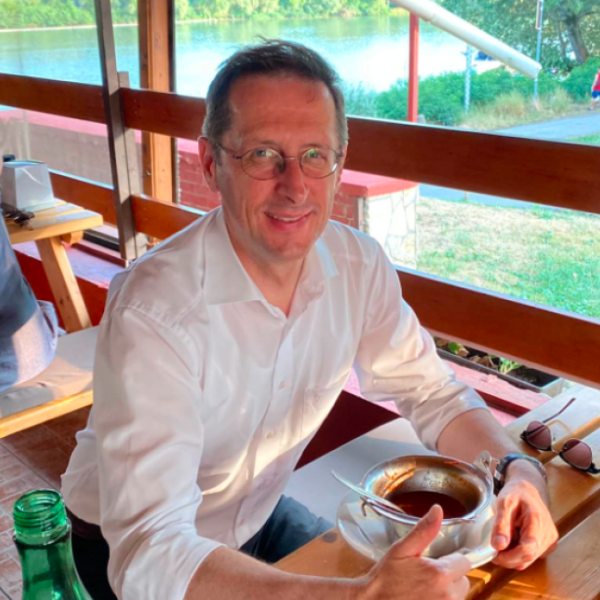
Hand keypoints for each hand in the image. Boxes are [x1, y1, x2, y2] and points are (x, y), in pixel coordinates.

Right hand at [357, 505, 471, 599]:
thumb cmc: (386, 576)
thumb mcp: (402, 549)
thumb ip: (424, 531)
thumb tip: (438, 509)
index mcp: (440, 574)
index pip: (465, 562)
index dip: (452, 559)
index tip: (438, 560)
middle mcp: (448, 596)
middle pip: (463, 581)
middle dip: (451, 576)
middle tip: (429, 575)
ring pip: (458, 596)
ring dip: (447, 592)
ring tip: (426, 588)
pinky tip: (424, 598)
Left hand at [491, 473, 557, 570]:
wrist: (529, 489)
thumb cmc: (516, 493)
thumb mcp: (504, 503)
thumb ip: (501, 524)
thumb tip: (498, 546)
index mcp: (538, 522)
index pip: (528, 549)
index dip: (510, 556)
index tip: (494, 554)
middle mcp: (548, 534)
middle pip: (528, 557)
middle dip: (509, 559)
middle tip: (493, 552)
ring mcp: (550, 540)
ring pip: (530, 559)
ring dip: (513, 557)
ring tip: (501, 544)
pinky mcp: (549, 544)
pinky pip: (533, 555)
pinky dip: (519, 554)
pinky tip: (511, 543)